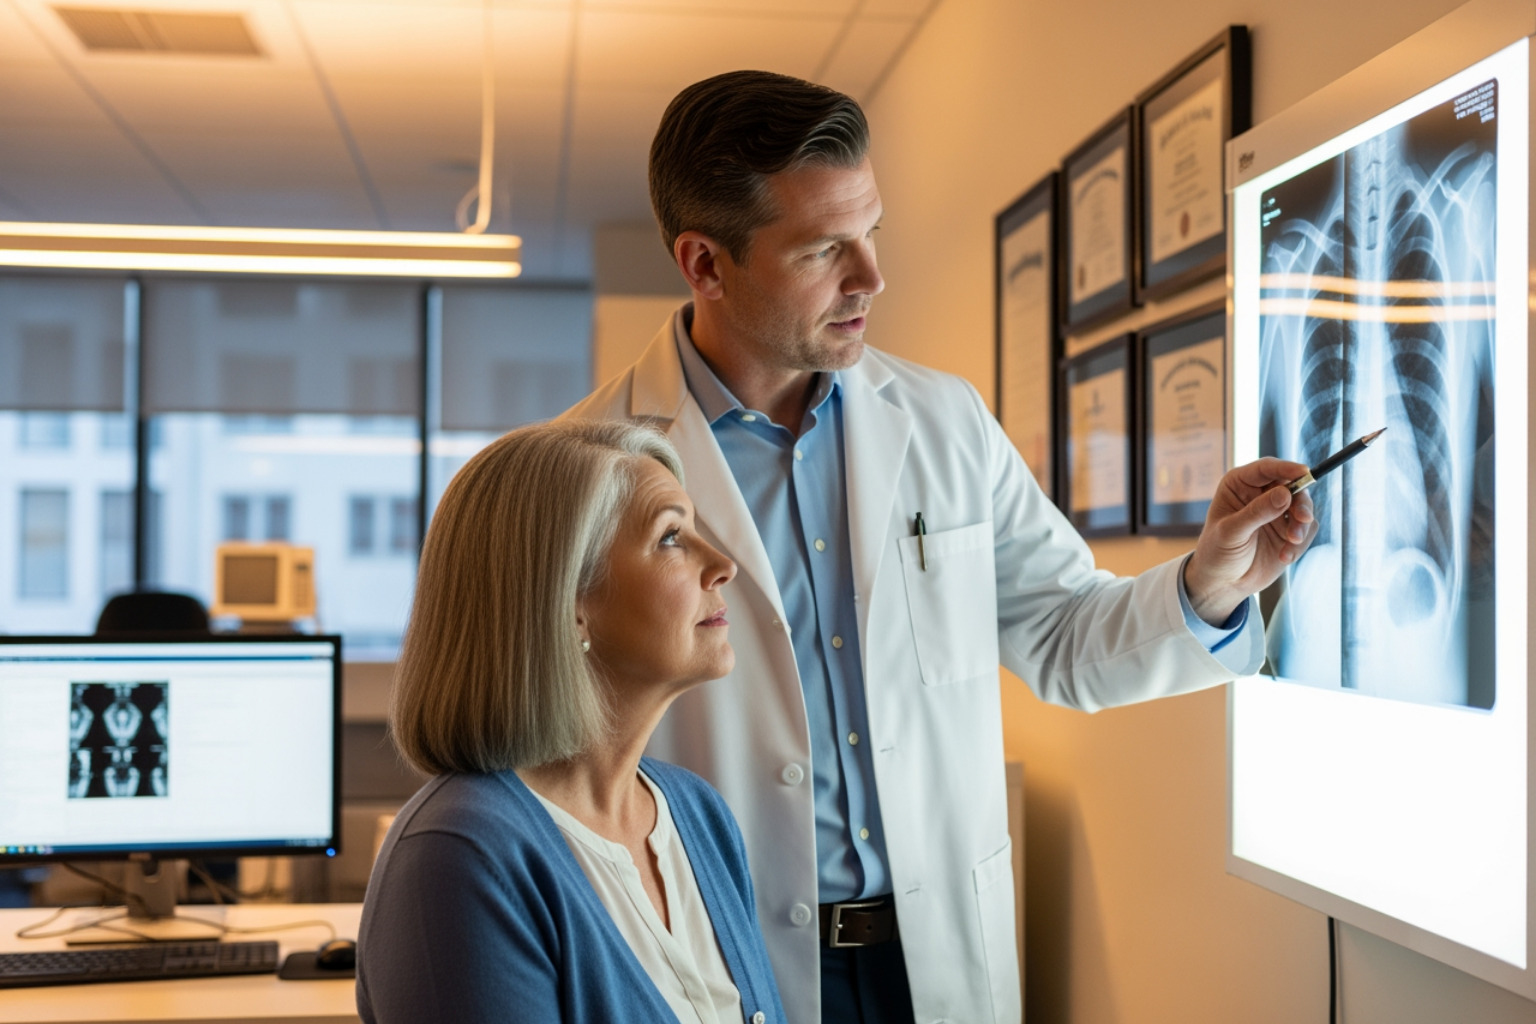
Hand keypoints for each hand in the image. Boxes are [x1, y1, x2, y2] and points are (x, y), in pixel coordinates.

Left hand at [1183, 458, 1317, 625]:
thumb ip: (1257, 513)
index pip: (1267, 468)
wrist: (1223, 583)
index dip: (1286, 468)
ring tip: (1291, 542)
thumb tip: (1285, 494)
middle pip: (1292, 485)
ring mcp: (1277, 511)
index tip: (1304, 472)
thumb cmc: (1217, 553)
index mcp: (1239, 485)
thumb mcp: (1231, 532)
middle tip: (1302, 518)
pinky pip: (1306, 530)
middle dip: (1301, 501)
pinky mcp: (1289, 530)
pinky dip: (1299, 543)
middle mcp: (1260, 493)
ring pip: (1303, 506)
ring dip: (1302, 525)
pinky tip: (1284, 557)